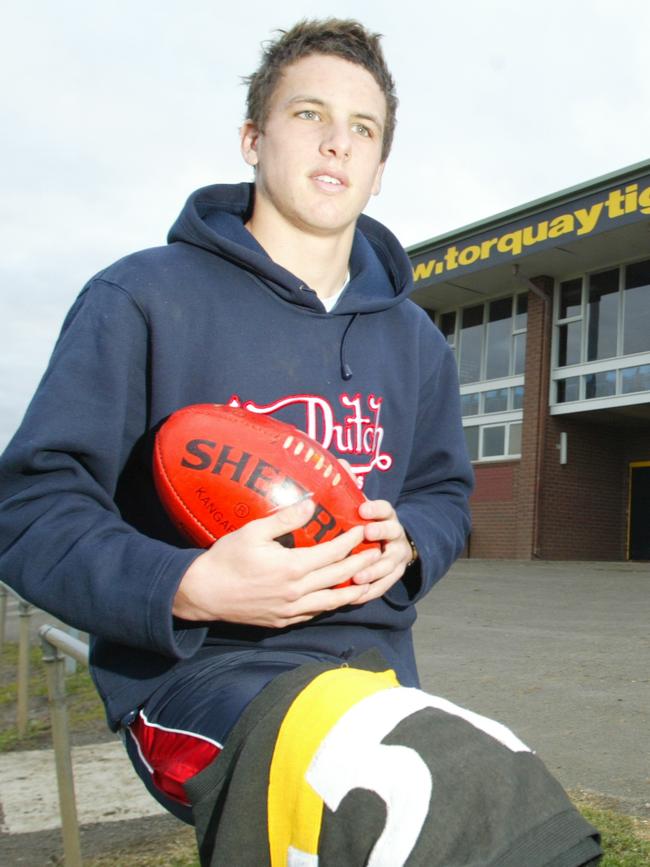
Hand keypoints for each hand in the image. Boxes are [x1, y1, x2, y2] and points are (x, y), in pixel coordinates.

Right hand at [173, 498, 380, 627]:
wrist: (203, 594)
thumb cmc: (226, 559)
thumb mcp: (253, 531)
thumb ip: (285, 519)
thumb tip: (311, 505)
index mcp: (292, 567)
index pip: (333, 553)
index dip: (351, 541)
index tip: (361, 530)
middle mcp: (296, 592)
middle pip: (339, 577)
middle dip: (360, 564)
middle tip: (376, 552)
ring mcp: (291, 610)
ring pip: (332, 602)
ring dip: (353, 590)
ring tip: (368, 580)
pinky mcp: (283, 622)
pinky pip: (315, 614)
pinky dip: (331, 605)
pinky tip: (337, 597)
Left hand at [348, 498, 413, 602]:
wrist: (392, 543)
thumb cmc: (365, 524)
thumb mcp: (363, 510)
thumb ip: (350, 497)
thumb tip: (334, 479)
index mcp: (385, 516)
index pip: (384, 508)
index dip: (375, 508)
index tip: (362, 509)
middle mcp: (394, 534)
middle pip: (392, 532)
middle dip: (381, 533)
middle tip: (367, 533)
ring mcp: (397, 556)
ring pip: (389, 564)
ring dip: (374, 570)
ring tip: (358, 577)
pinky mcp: (393, 576)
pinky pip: (383, 586)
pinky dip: (369, 592)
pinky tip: (353, 597)